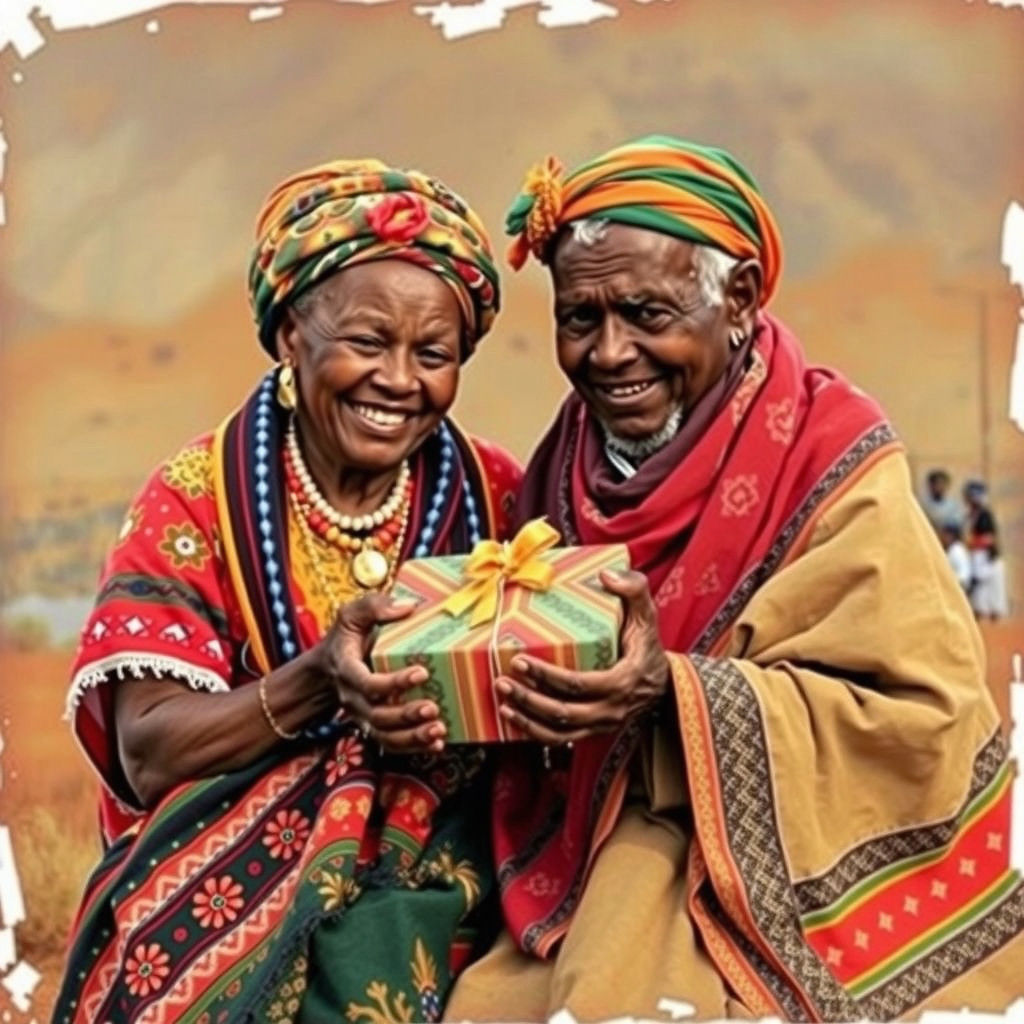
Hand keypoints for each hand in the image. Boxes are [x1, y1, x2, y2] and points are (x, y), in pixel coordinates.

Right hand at [317, 594, 445, 753]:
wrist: (329, 665)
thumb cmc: (347, 637)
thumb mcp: (353, 614)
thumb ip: (374, 606)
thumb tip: (408, 607)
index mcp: (347, 669)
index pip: (367, 682)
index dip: (393, 683)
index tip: (421, 673)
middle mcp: (353, 697)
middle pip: (377, 715)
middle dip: (406, 715)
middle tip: (433, 708)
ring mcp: (363, 715)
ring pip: (384, 736)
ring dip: (412, 737)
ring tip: (438, 730)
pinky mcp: (374, 725)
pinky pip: (391, 744)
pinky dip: (413, 748)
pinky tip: (436, 745)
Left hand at [496, 569, 669, 743]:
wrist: (662, 683)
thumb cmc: (647, 645)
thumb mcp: (647, 615)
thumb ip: (634, 589)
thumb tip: (605, 576)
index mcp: (622, 681)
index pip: (579, 684)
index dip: (547, 676)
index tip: (520, 660)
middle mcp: (611, 710)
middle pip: (563, 712)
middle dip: (529, 698)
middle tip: (503, 681)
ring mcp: (601, 724)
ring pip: (560, 732)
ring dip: (528, 720)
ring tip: (503, 702)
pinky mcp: (592, 731)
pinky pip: (561, 740)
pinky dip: (535, 733)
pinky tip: (514, 718)